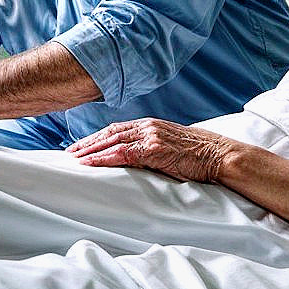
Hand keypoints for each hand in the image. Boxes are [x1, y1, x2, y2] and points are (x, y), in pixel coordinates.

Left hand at [68, 118, 237, 183]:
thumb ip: (153, 147)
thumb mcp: (171, 145)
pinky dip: (105, 158)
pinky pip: (123, 153)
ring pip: (112, 141)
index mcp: (150, 124)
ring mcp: (151, 136)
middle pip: (109, 133)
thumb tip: (137, 158)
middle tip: (70, 153)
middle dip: (88, 143)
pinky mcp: (155, 149)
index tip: (81, 146)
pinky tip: (92, 163)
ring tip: (75, 159)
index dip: (96, 137)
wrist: (219, 155)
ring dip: (91, 151)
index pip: (116, 128)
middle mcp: (148, 126)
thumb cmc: (199, 155)